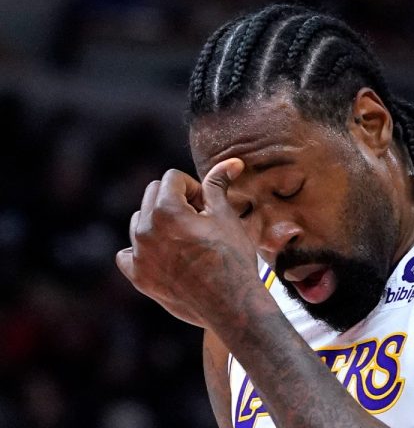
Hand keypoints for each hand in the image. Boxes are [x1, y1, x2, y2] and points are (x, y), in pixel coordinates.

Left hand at [115, 158, 259, 328]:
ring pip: (139, 221)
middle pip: (152, 194)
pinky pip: (128, 253)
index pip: (172, 178)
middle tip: (199, 222)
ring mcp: (139, 255)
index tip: (207, 207)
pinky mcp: (138, 277)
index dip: (194, 188)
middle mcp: (145, 230)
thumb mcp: (226, 217)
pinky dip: (142, 251)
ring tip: (185, 240)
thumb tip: (231, 161)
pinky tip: (165, 256)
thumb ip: (218, 185)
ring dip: (158, 223)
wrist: (231, 304)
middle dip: (175, 201)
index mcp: (166, 210)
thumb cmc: (232, 258)